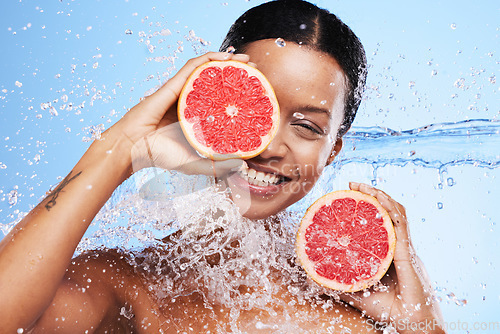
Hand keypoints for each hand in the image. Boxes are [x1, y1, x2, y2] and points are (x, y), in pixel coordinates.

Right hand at [109, 52, 249, 175]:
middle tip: (258, 74)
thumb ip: (216, 166)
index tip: (258, 96)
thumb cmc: (159, 155)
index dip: (240, 97)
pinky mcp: (174, 84)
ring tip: (248, 61)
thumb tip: (242, 164)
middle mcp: (192, 102)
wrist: (133, 148)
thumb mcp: (194, 163)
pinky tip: (226, 57)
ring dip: (229, 62)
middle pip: (218, 83)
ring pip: (208, 70)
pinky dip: (210, 58)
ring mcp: (183, 91)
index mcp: (197, 118)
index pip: (222, 102)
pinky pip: (194, 66)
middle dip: (239, 76)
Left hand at [339, 182, 444, 333]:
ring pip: (396, 212)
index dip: (366, 207)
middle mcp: (398, 245)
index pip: (378, 223)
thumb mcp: (357, 293)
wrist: (411, 323)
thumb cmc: (389, 310)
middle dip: (371, 194)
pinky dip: (390, 209)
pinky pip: (401, 225)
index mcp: (388, 251)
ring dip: (380, 195)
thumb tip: (313, 280)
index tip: (347, 196)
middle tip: (352, 185)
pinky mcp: (408, 252)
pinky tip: (379, 199)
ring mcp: (404, 247)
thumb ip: (340, 285)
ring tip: (362, 186)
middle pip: (387, 212)